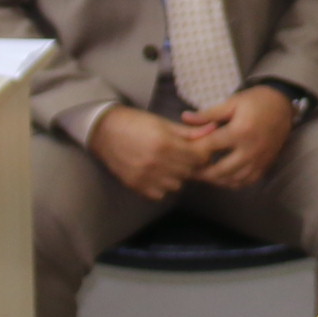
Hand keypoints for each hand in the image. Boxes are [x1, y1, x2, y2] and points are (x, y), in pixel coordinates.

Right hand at [86, 104, 207, 201]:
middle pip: (189, 172)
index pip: (198, 158)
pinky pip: (160, 193)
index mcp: (164, 143)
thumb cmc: (134, 122)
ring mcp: (145, 177)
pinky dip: (163, 186)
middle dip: (191, 164)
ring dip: (178, 176)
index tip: (199, 150)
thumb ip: (188, 132)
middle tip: (184, 155)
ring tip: (170, 163)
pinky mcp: (136, 185)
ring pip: (177, 185)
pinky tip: (157, 173)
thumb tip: (213, 130)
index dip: (203, 154)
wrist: (104, 131)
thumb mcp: (162, 122)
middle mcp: (156, 163)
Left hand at [180, 86, 296, 190]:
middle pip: (220, 170)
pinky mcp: (265, 165)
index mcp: (240, 131)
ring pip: (234, 179)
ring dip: (217, 180)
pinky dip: (233, 182)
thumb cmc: (256, 101)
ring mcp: (259, 159)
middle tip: (189, 170)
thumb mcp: (232, 103)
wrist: (283, 106)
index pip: (210, 146)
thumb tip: (185, 118)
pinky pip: (247, 181)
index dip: (194, 150)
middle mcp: (251, 149)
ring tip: (203, 175)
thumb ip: (208, 114)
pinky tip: (222, 178)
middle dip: (202, 172)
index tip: (183, 152)